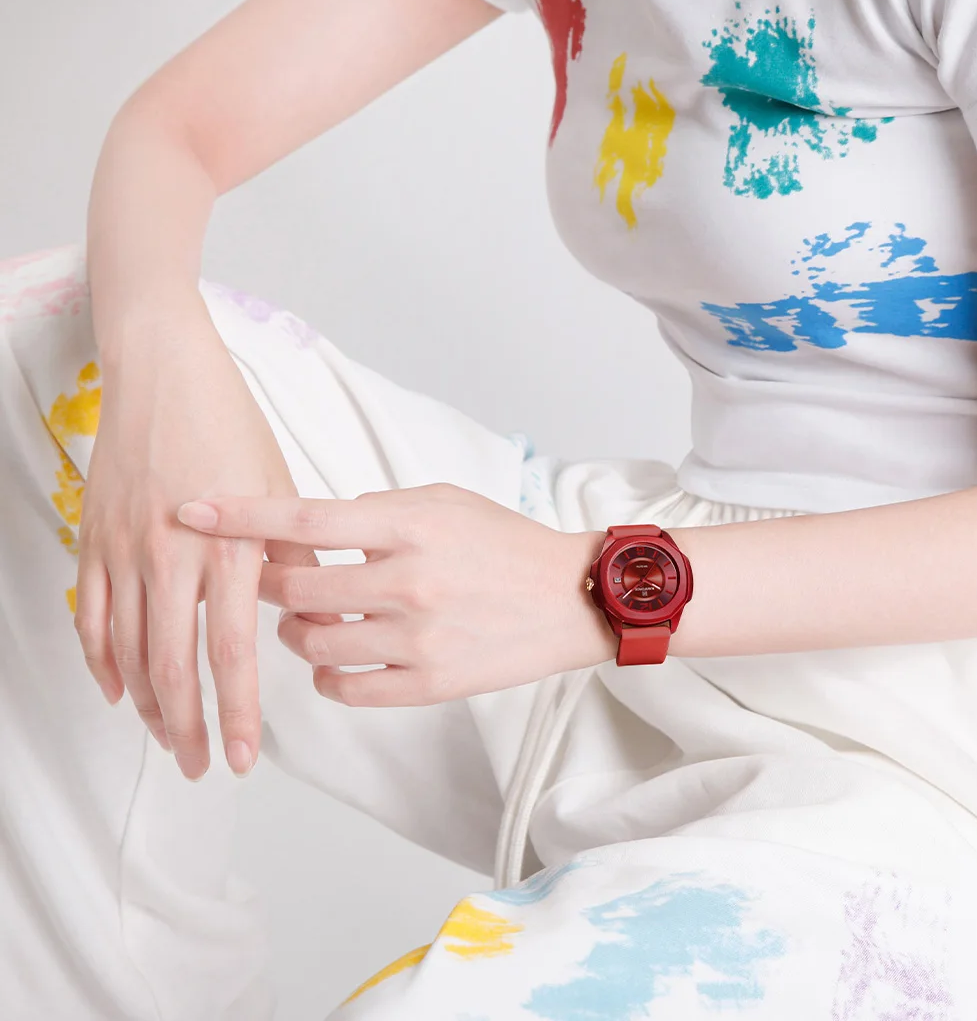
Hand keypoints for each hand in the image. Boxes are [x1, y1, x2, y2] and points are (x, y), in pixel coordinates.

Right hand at [74, 312, 316, 778]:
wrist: (165, 375)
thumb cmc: (231, 429)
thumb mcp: (282, 491)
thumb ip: (299, 558)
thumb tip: (320, 615)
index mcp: (228, 547)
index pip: (230, 653)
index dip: (235, 713)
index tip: (242, 757)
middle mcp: (172, 556)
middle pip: (172, 667)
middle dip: (187, 727)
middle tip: (199, 766)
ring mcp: (125, 550)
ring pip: (128, 652)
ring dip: (146, 705)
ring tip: (166, 739)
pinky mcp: (95, 540)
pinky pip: (92, 616)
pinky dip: (102, 660)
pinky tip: (117, 690)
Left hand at [176, 483, 617, 705]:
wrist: (569, 598)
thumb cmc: (504, 542)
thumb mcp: (443, 501)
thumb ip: (377, 510)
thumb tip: (315, 529)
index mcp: (410, 525)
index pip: (306, 516)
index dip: (241, 514)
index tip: (192, 510)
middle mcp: (409, 580)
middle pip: (296, 588)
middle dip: (269, 585)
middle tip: (273, 583)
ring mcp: (419, 638)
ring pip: (313, 643)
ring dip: (296, 632)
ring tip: (311, 621)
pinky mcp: (430, 684)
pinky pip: (347, 688)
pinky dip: (328, 674)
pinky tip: (338, 659)